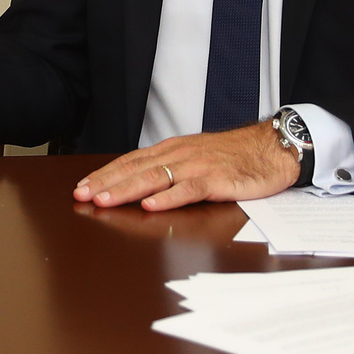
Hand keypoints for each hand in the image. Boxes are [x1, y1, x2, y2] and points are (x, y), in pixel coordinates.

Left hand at [71, 122, 299, 210]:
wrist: (271, 147)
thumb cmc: (234, 156)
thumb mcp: (195, 158)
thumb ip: (170, 169)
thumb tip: (141, 184)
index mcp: (172, 150)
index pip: (130, 161)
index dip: (105, 174)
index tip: (82, 186)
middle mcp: (179, 155)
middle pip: (135, 169)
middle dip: (106, 183)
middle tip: (81, 195)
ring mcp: (197, 167)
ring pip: (155, 178)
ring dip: (127, 190)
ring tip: (105, 200)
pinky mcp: (217, 180)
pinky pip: (189, 189)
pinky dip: (168, 197)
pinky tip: (152, 205)